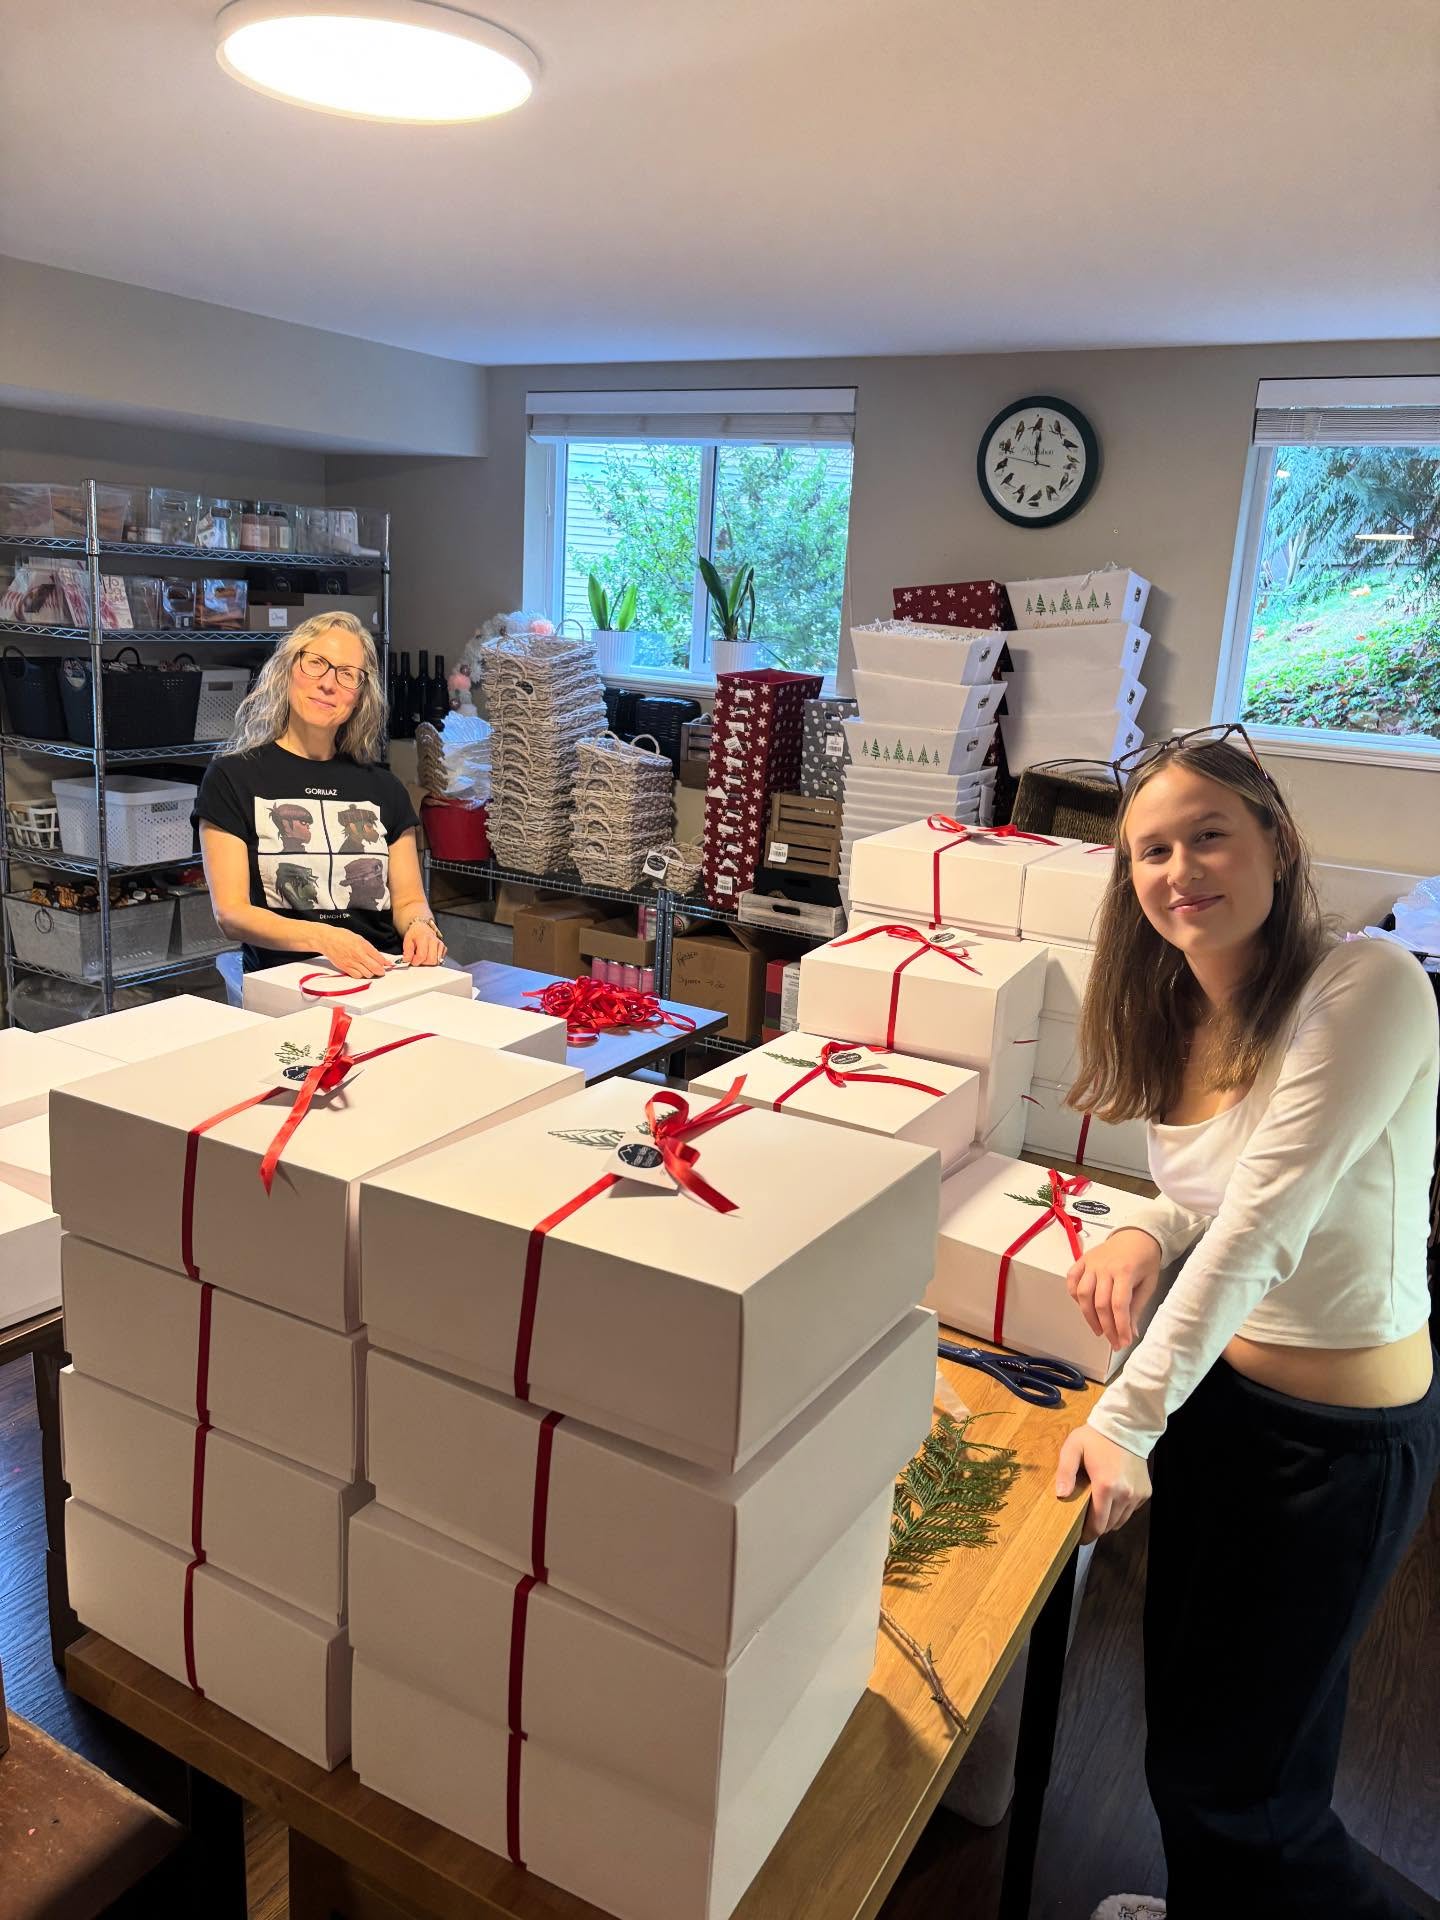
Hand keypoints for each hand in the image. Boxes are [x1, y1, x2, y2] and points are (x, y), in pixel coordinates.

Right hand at [315, 926, 392, 978]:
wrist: (327, 939)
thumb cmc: (342, 937)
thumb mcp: (359, 939)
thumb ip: (370, 949)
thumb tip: (379, 957)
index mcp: (362, 945)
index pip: (379, 958)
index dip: (385, 963)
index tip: (388, 964)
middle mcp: (358, 955)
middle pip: (375, 968)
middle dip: (381, 970)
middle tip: (382, 970)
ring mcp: (351, 962)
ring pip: (367, 974)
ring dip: (371, 973)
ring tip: (369, 969)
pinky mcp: (345, 967)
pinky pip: (357, 976)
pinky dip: (361, 975)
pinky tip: (360, 970)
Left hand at [402, 915, 446, 967]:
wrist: (422, 928)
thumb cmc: (415, 934)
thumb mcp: (407, 940)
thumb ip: (407, 951)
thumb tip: (408, 960)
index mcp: (424, 937)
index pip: (422, 955)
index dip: (415, 961)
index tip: (412, 961)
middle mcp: (434, 940)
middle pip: (431, 960)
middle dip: (423, 963)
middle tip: (417, 959)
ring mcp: (440, 944)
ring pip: (436, 961)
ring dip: (428, 962)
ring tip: (422, 957)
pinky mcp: (444, 948)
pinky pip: (439, 960)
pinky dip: (433, 960)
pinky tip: (428, 955)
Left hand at [1056, 1423, 1151, 1542]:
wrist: (1126, 1425)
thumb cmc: (1095, 1437)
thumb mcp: (1073, 1448)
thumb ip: (1065, 1472)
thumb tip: (1061, 1496)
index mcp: (1106, 1486)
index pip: (1097, 1524)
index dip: (1087, 1534)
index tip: (1079, 1538)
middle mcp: (1125, 1494)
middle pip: (1109, 1526)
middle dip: (1096, 1528)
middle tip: (1084, 1523)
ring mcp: (1137, 1494)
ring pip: (1121, 1521)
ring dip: (1109, 1520)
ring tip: (1097, 1510)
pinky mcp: (1146, 1492)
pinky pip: (1131, 1510)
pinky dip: (1121, 1510)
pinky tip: (1112, 1498)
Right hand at [1066, 1226, 1161, 1349]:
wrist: (1137, 1234)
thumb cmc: (1146, 1259)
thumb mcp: (1149, 1283)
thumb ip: (1138, 1307)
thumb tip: (1131, 1332)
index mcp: (1125, 1272)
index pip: (1119, 1305)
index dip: (1120, 1327)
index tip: (1123, 1342)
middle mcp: (1105, 1267)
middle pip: (1100, 1303)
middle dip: (1107, 1327)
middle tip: (1113, 1341)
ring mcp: (1091, 1263)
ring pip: (1083, 1294)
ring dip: (1089, 1316)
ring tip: (1098, 1329)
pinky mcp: (1082, 1260)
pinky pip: (1072, 1279)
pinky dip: (1074, 1295)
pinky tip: (1083, 1306)